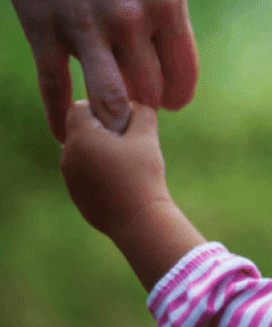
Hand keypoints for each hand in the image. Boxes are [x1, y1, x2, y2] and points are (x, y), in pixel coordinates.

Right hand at [0, 0, 198, 141]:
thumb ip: (164, 3)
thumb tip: (165, 44)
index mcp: (168, 1)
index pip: (183, 74)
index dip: (177, 96)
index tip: (169, 102)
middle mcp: (133, 20)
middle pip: (149, 93)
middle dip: (144, 105)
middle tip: (134, 105)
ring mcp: (87, 26)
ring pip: (108, 102)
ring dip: (111, 117)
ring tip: (107, 120)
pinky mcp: (43, 27)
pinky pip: (55, 89)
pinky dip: (62, 118)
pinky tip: (66, 131)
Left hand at [60, 100, 170, 238]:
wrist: (139, 220)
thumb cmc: (142, 175)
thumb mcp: (148, 136)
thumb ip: (142, 111)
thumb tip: (136, 105)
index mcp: (81, 138)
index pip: (80, 107)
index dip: (101, 107)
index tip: (122, 120)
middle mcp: (68, 156)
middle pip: (81, 129)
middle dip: (103, 129)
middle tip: (130, 140)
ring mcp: (70, 178)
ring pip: (83, 151)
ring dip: (102, 149)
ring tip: (129, 162)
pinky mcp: (77, 195)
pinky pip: (86, 172)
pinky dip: (101, 170)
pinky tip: (123, 180)